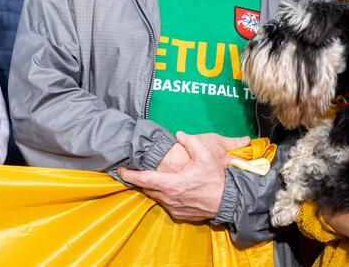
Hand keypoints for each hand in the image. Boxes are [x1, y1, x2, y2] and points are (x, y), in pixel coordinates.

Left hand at [118, 132, 249, 220]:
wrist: (228, 201)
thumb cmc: (216, 179)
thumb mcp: (206, 156)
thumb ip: (191, 142)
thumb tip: (179, 133)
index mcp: (171, 184)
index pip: (143, 179)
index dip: (129, 175)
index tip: (120, 170)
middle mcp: (169, 198)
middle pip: (147, 188)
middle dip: (141, 180)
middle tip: (138, 171)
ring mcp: (173, 208)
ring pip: (156, 197)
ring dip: (154, 188)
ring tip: (155, 178)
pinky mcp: (179, 214)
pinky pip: (166, 204)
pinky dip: (165, 196)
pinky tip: (172, 189)